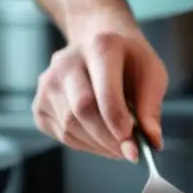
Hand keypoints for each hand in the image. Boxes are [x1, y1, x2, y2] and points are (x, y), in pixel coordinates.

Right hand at [33, 30, 167, 160]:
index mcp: (100, 48)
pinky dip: (85, 144)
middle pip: (82, 111)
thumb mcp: (151, 74)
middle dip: (108, 140)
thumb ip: (151, 108)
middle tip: (129, 152)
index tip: (133, 148)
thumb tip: (152, 142)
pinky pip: (62, 134)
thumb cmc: (128, 60)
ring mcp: (48, 82)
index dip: (117, 124)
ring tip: (118, 146)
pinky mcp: (40, 103)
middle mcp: (67, 62)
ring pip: (70, 126)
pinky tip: (100, 139)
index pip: (103, 92)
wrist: (98, 40)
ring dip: (99, 145)